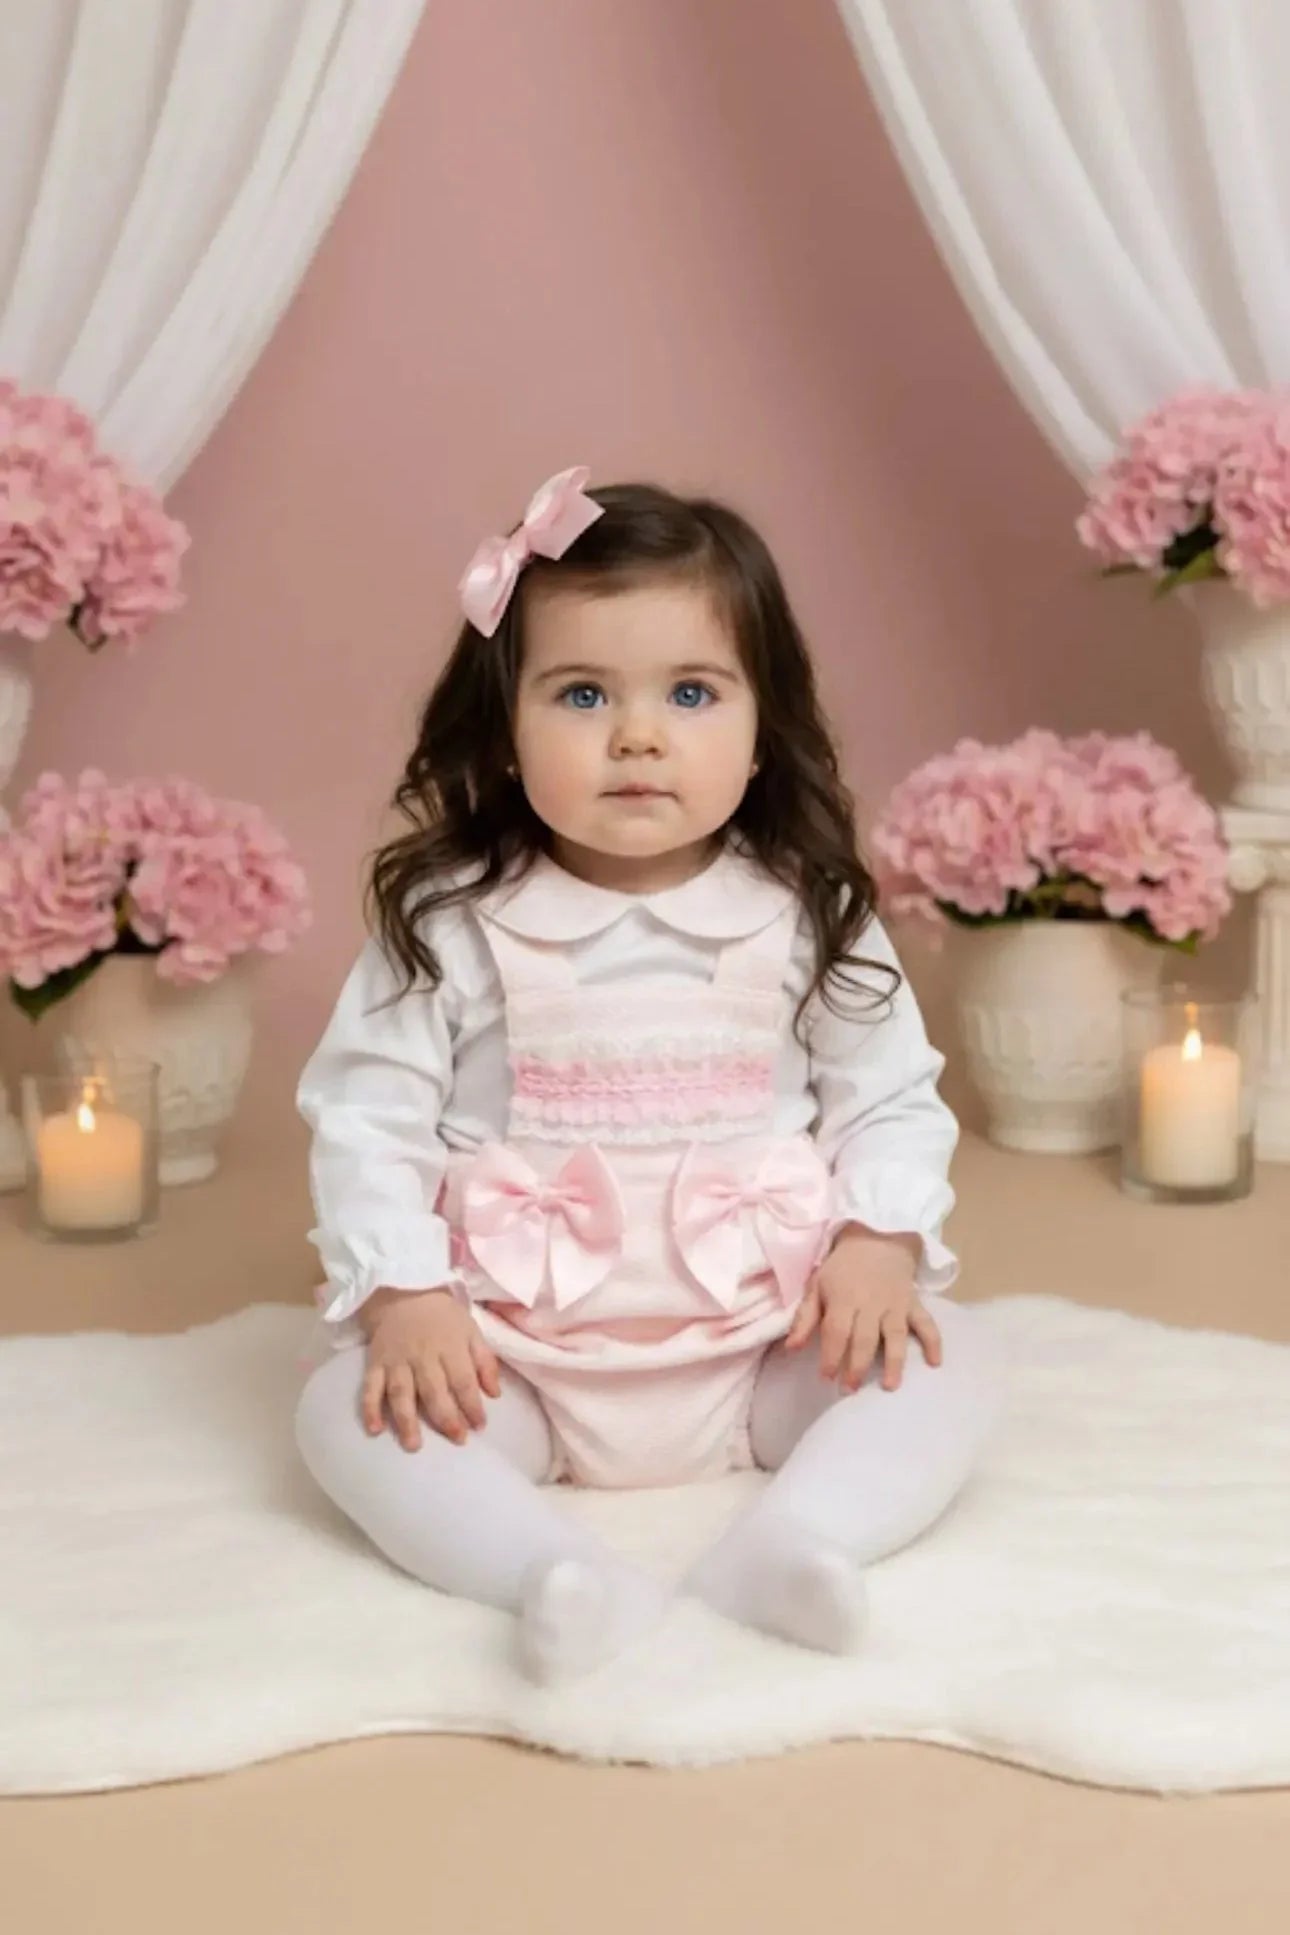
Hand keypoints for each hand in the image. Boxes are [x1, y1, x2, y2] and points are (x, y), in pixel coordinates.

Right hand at [359, 1285, 501, 1451]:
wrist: (402, 1292)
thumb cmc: (442, 1317)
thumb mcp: (471, 1330)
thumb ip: (484, 1362)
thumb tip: (495, 1395)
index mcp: (449, 1347)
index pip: (463, 1381)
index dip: (472, 1405)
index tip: (479, 1426)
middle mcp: (422, 1356)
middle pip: (434, 1391)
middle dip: (446, 1418)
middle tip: (457, 1440)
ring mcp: (396, 1361)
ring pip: (401, 1393)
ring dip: (407, 1421)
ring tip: (413, 1445)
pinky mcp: (375, 1363)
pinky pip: (370, 1387)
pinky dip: (370, 1408)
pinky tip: (375, 1429)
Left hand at [784, 1226, 941, 1392]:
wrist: (877, 1238)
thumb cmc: (842, 1267)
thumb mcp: (816, 1285)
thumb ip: (805, 1318)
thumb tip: (791, 1349)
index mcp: (844, 1299)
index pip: (836, 1332)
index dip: (830, 1356)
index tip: (825, 1378)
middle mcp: (871, 1304)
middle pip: (864, 1339)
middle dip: (856, 1367)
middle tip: (849, 1390)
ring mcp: (895, 1305)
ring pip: (895, 1336)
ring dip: (893, 1362)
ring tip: (889, 1386)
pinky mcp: (913, 1303)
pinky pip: (926, 1323)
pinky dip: (933, 1342)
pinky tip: (935, 1362)